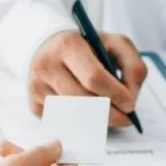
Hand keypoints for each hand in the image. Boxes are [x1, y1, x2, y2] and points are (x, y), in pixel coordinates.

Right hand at [28, 30, 146, 127]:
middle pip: (83, 101)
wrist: (48, 45)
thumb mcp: (115, 44)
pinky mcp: (33, 103)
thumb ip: (132, 66)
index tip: (129, 105)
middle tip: (124, 118)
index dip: (115, 95)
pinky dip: (78, 121)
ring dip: (95, 119)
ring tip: (107, 113)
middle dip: (109, 113)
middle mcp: (47, 65)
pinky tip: (85, 111)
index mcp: (68, 45)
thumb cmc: (86, 47)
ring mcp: (37, 86)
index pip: (94, 77)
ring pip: (73, 115)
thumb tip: (130, 99)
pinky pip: (62, 121)